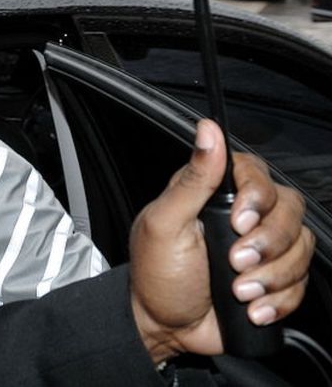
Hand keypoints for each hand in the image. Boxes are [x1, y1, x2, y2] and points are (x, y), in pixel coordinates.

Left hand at [129, 119, 314, 362]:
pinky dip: (279, 299)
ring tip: (238, 291)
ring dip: (272, 276)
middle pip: (289, 209)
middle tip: (235, 262)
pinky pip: (302, 281)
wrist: (164, 327)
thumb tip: (207, 130)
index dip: (257, 196)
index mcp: (213, 194)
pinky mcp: (274, 277)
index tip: (240, 221)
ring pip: (301, 246)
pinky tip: (251, 308)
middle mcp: (242, 215)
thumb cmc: (156, 273)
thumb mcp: (165, 223)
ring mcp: (262, 247)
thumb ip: (191, 179)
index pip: (257, 173)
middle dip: (267, 243)